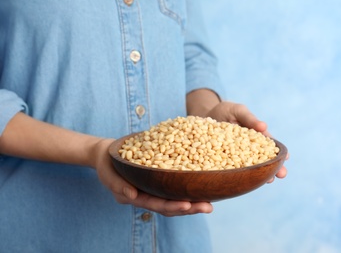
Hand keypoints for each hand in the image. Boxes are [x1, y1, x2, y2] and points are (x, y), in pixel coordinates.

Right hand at [90, 139, 212, 215]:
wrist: (108, 154)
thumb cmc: (108, 166)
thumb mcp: (108, 176)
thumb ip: (119, 186)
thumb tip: (132, 195)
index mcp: (138, 198)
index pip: (157, 205)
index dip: (172, 206)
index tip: (187, 205)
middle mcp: (150, 195)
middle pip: (172, 205)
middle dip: (190, 207)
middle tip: (208, 207)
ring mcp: (156, 187)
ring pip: (176, 196)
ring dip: (193, 199)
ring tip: (211, 199)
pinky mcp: (160, 176)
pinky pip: (175, 182)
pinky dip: (188, 184)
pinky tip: (202, 181)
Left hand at [205, 101, 287, 181]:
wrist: (206, 115)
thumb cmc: (226, 111)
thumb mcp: (238, 111)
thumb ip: (249, 119)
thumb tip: (264, 127)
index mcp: (256, 137)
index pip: (270, 146)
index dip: (279, 152)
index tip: (286, 157)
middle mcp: (248, 149)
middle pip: (263, 160)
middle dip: (274, 168)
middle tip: (282, 174)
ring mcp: (236, 156)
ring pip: (250, 168)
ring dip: (260, 174)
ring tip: (268, 180)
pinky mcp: (223, 160)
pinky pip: (232, 168)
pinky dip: (239, 175)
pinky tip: (243, 180)